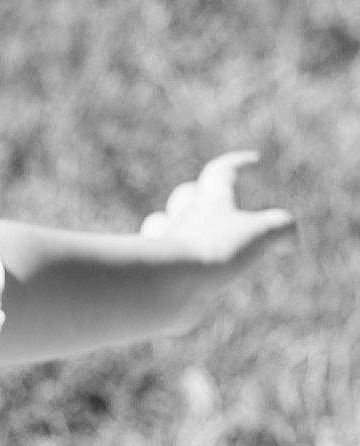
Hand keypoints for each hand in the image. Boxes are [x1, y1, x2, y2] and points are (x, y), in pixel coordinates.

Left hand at [139, 151, 294, 329]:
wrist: (165, 285)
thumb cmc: (212, 251)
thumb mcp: (258, 234)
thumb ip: (279, 228)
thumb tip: (290, 237)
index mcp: (209, 203)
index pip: (222, 172)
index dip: (238, 163)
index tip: (254, 160)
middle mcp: (182, 220)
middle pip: (186, 196)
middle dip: (198, 195)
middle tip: (209, 201)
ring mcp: (164, 246)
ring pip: (162, 227)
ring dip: (177, 229)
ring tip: (194, 241)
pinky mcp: (155, 274)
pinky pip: (160, 265)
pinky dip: (173, 266)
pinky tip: (185, 278)